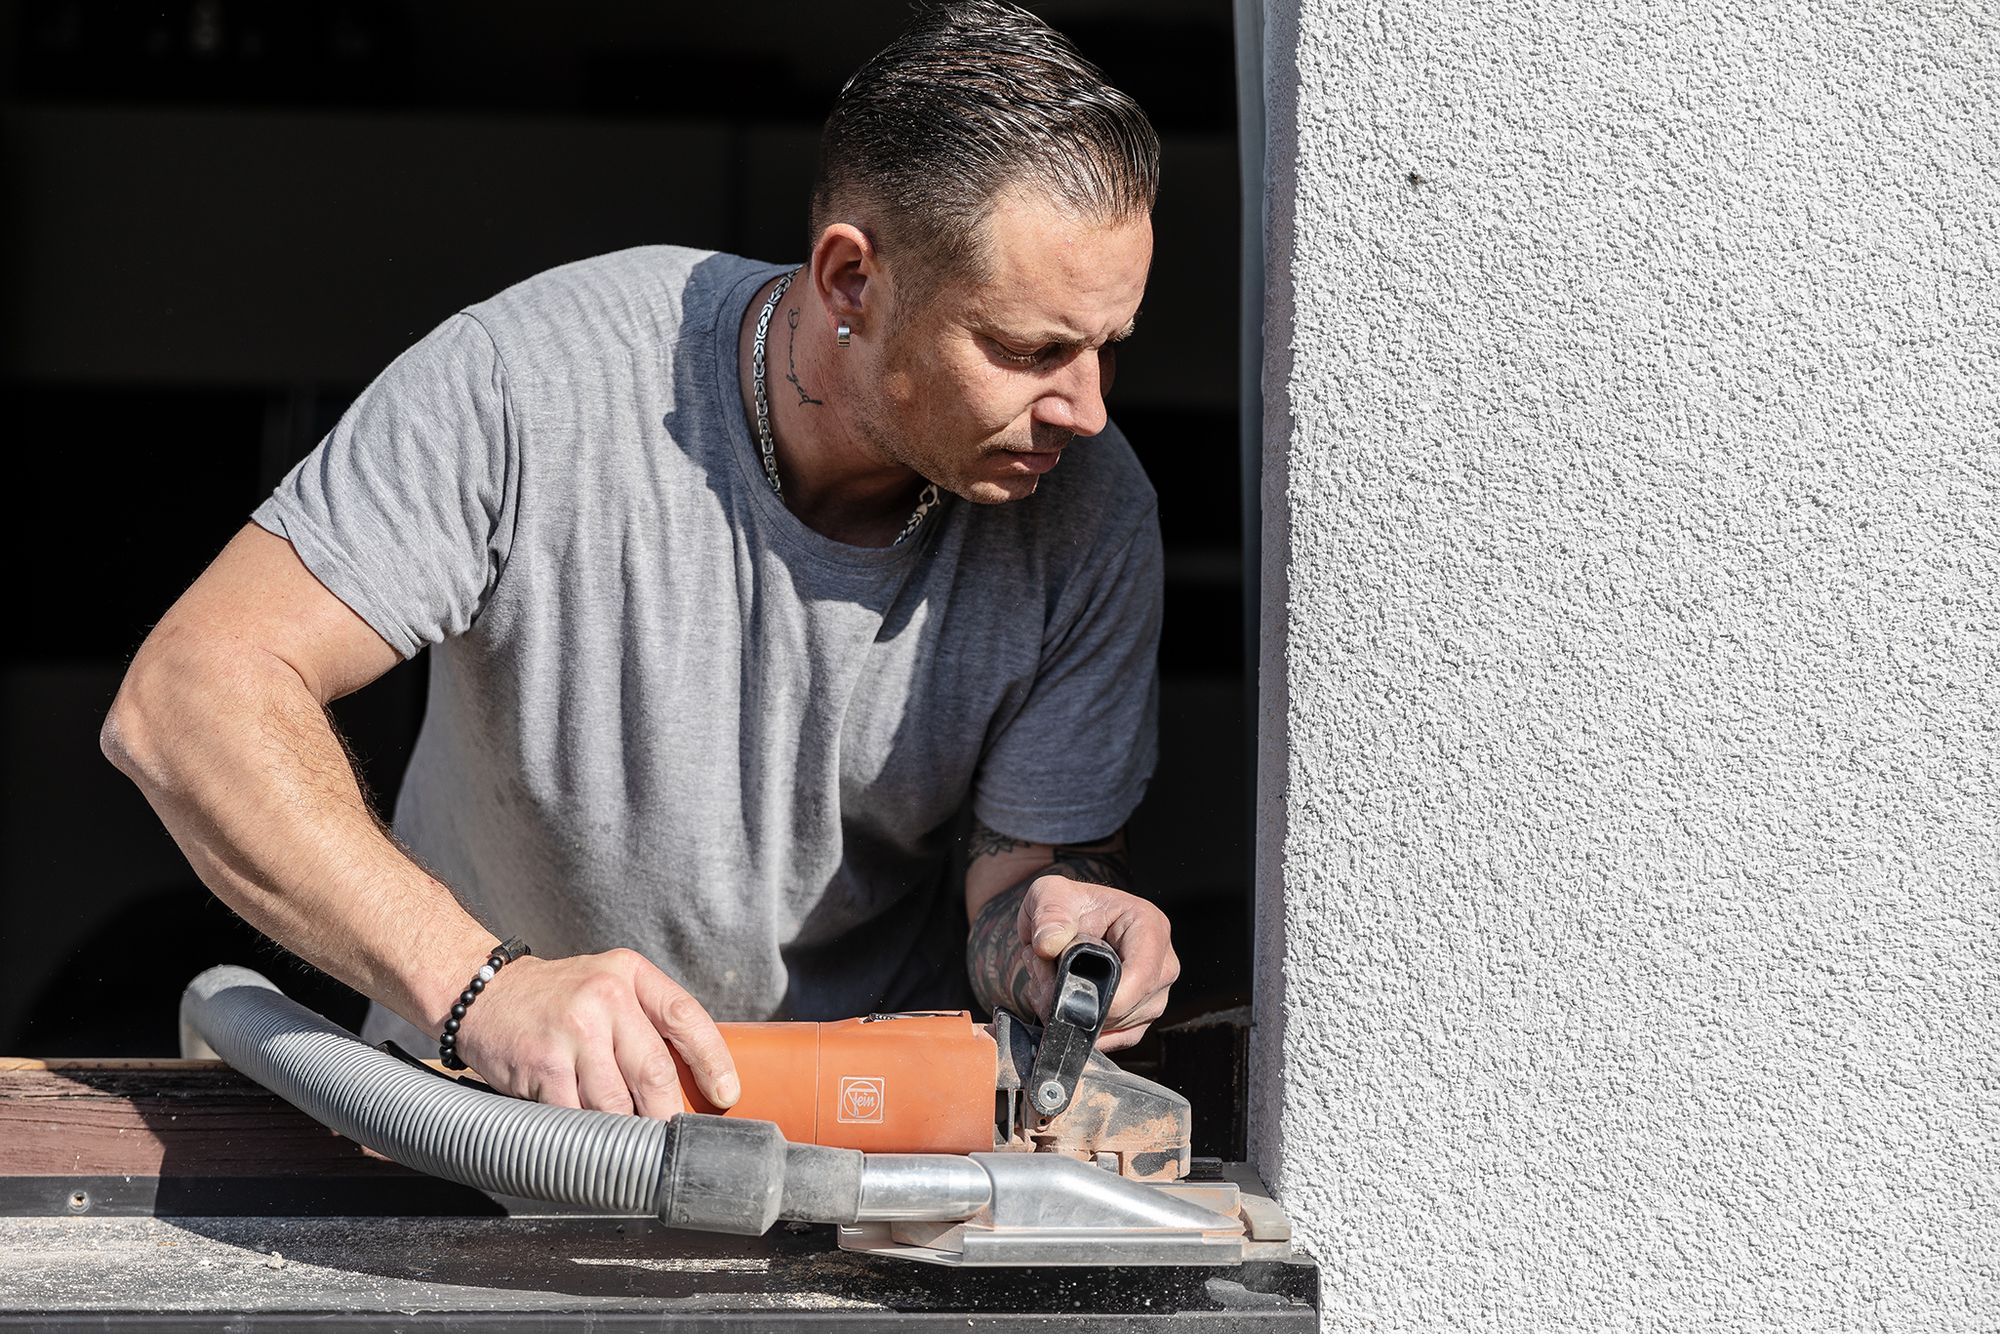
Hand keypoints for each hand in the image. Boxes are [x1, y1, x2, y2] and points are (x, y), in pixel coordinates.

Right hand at [450, 948, 738, 1117]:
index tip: (726, 1094)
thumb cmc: (555, 999)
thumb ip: (643, 1020)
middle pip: (654, 1071)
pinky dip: (588, 1137)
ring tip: (633, 1146)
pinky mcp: (544, 1065)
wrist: (482, 993)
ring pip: (616, 1103)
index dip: (712, 1060)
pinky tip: (592, 1143)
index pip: (685, 1016)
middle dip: (667, 1114)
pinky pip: (578, 1116)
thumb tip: (691, 1081)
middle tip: (672, 1137)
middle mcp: (604, 997)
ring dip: (627, 1132)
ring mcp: (573, 1031)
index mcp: (629, 973)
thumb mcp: (606, 986)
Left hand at [1015, 876, 1179, 1050]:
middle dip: (1079, 1004)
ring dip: (1075, 1015)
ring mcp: (1155, 994)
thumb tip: (1049, 945)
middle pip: (1129, 1007)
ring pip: (1118, 1026)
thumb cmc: (1063, 906)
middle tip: (1043, 978)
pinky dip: (1083, 1031)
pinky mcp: (1141, 1016)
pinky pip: (1116, 1039)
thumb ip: (1049, 915)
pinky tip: (1061, 1004)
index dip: (1106, 997)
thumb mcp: (1049, 894)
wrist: (1063, 925)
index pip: (1142, 975)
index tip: (1066, 999)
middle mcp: (1162, 963)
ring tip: (1049, 982)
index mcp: (1148, 926)